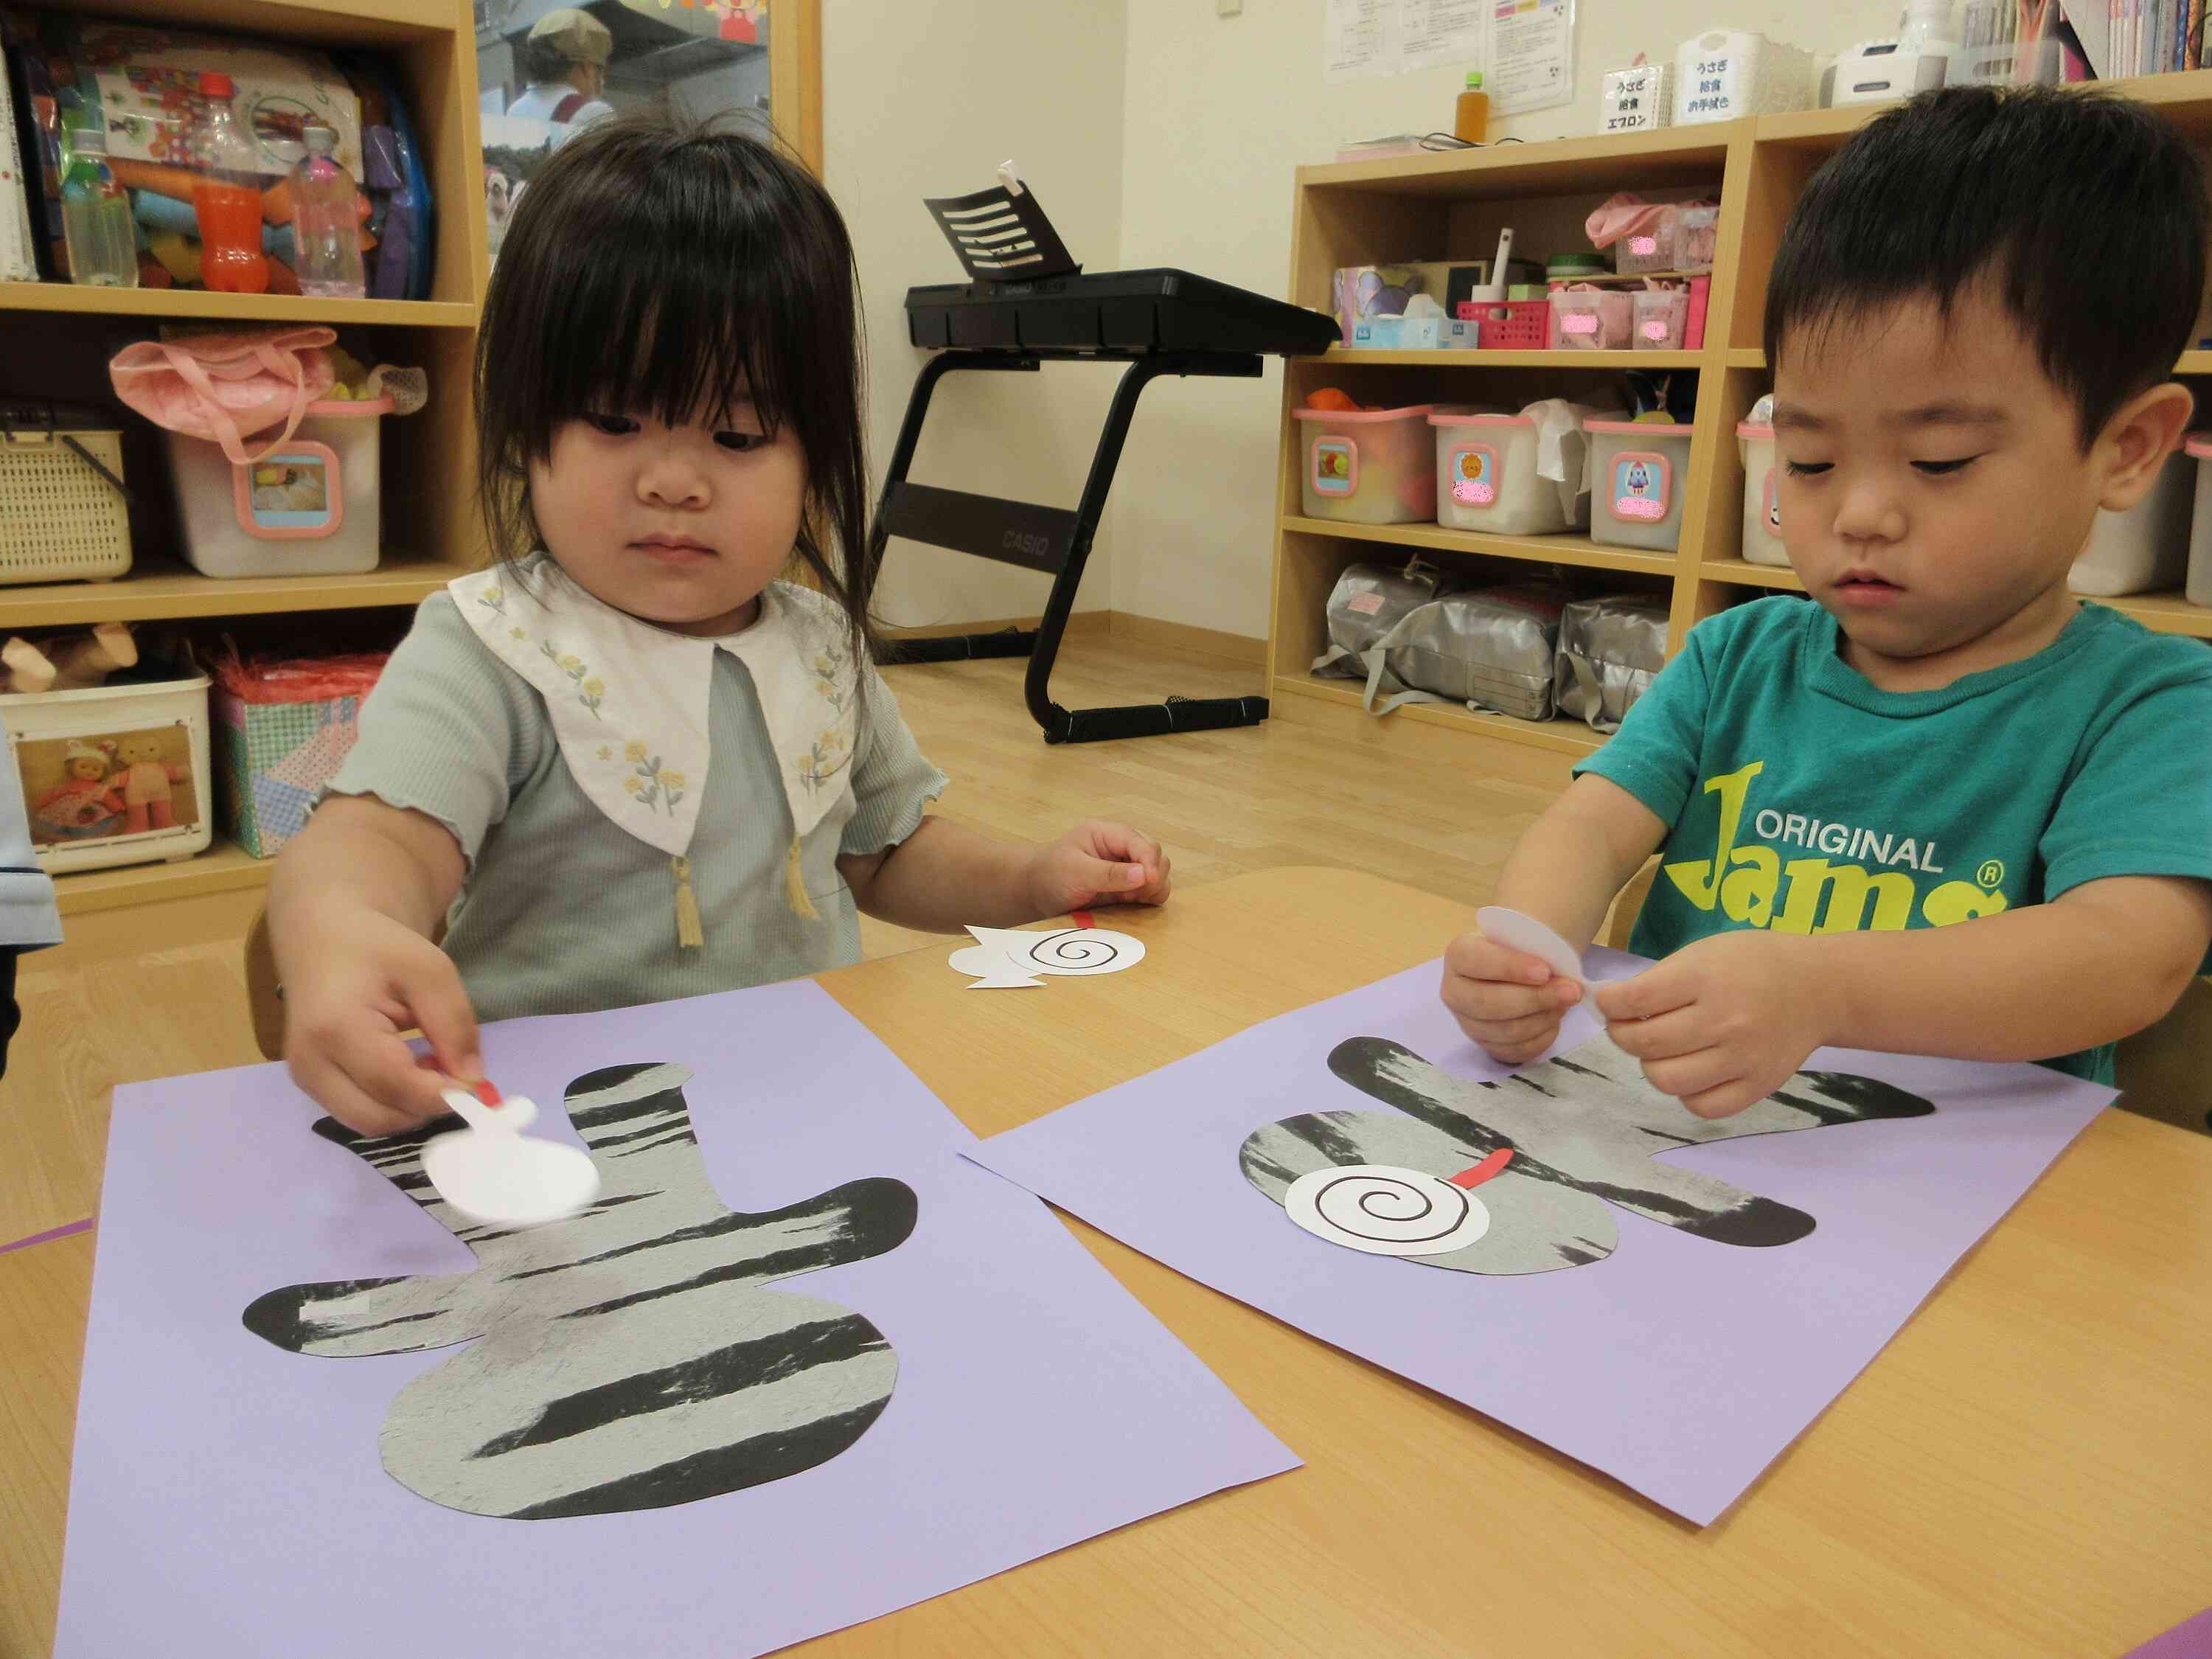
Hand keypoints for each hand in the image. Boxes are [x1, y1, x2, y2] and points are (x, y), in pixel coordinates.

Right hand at [282, 903, 482, 1136]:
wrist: (323, 938)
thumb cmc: (376, 947)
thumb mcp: (430, 971)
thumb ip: (454, 1025)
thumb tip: (473, 1081)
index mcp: (335, 1028)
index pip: (395, 1085)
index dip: (442, 1094)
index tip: (479, 1085)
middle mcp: (310, 1062)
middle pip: (378, 1119)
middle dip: (426, 1109)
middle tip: (457, 1078)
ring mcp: (304, 1078)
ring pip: (368, 1124)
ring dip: (410, 1109)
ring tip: (433, 1069)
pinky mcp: (309, 1085)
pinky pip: (358, 1113)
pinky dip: (393, 1105)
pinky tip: (412, 1072)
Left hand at [1024, 820, 1172, 915]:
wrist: (1034, 892)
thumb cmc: (1049, 875)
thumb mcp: (1076, 872)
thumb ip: (1110, 874)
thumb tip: (1145, 874)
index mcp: (1107, 834)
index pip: (1141, 843)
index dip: (1149, 861)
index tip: (1149, 881)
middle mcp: (1120, 848)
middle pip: (1155, 855)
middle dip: (1153, 875)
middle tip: (1135, 895)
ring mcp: (1125, 868)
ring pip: (1158, 873)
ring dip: (1153, 887)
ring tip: (1131, 899)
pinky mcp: (1126, 887)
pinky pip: (1151, 891)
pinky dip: (1150, 898)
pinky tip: (1133, 904)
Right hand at [1441, 927, 1582, 1064]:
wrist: (1520, 968)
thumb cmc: (1521, 949)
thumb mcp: (1525, 937)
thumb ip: (1538, 947)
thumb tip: (1563, 975)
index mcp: (1459, 955)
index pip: (1478, 962)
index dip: (1510, 968)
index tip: (1545, 971)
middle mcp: (1454, 992)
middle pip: (1490, 1004)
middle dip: (1536, 998)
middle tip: (1571, 991)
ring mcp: (1468, 1023)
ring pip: (1507, 1031)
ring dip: (1544, 1018)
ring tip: (1566, 1003)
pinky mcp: (1486, 1045)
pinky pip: (1516, 1051)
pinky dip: (1542, 1037)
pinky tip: (1555, 1020)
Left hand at [1594, 931, 1824, 1118]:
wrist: (1820, 987)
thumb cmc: (1754, 963)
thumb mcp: (1704, 952)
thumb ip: (1660, 980)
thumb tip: (1610, 1006)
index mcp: (1706, 978)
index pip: (1634, 1001)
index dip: (1608, 1004)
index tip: (1607, 1002)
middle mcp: (1724, 1020)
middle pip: (1645, 1045)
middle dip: (1622, 1034)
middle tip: (1627, 1026)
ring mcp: (1742, 1058)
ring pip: (1667, 1080)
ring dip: (1650, 1065)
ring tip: (1660, 1049)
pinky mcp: (1758, 1086)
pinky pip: (1701, 1106)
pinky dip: (1685, 1092)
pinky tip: (1690, 1070)